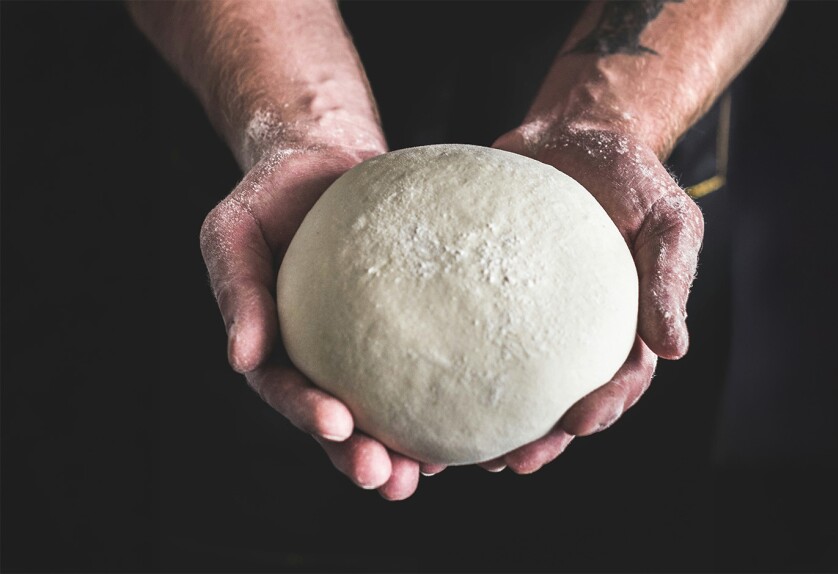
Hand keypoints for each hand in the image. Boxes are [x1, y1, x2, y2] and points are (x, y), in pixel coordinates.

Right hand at [199, 144, 437, 499]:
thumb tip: (240, 358)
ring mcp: (370, 345)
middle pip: (342, 421)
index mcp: (277, 345)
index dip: (308, 414)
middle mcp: (325, 356)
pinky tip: (476, 413)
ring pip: (390, 407)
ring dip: (408, 447)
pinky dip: (449, 393)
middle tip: (390, 481)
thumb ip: (236, 290)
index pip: (288, 390)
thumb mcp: (234, 232)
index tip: (337, 426)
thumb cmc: (271, 195)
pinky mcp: (413, 322)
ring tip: (432, 470)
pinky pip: (431, 361)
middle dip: (363, 457)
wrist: (326, 161)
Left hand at [481, 123, 704, 472]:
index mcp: (623, 323)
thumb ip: (670, 277)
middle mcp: (574, 331)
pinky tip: (429, 391)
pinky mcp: (488, 296)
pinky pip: (472, 335)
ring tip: (468, 454)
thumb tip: (676, 350)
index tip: (578, 424)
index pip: (620, 380)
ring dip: (497, 424)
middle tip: (515, 462)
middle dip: (544, 438)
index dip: (602, 408)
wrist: (572, 135)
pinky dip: (456, 369)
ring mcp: (528, 317)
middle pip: (562, 399)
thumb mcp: (668, 218)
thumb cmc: (630, 176)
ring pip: (514, 383)